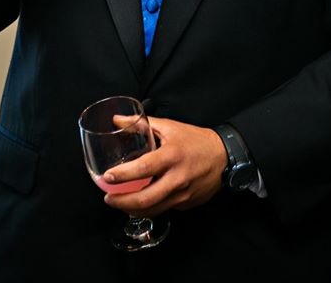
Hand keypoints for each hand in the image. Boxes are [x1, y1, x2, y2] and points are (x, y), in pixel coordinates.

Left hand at [100, 117, 226, 216]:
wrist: (223, 156)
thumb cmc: (194, 139)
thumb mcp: (169, 126)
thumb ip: (140, 124)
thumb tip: (116, 120)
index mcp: (171, 156)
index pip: (143, 168)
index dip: (123, 175)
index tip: (107, 177)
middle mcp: (177, 178)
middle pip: (145, 199)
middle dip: (122, 202)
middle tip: (108, 198)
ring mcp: (182, 194)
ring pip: (153, 210)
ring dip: (132, 210)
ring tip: (119, 203)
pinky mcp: (186, 204)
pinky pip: (164, 209)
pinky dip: (148, 209)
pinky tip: (139, 203)